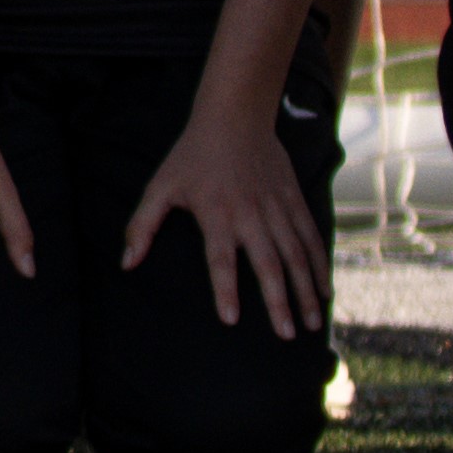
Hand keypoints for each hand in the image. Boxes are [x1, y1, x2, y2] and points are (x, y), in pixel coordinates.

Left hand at [122, 101, 331, 336]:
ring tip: (313, 323)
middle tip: (286, 335)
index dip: (225, 289)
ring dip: (306, 290)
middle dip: (279, 301)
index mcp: (216, 214)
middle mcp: (250, 215)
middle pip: (268, 264)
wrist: (234, 116)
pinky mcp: (294, 200)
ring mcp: (276, 208)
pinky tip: (326, 291)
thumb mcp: (160, 186)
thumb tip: (126, 263)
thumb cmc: (192, 156)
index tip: (231, 319)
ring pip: (296, 255)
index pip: (220, 260)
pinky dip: (320, 265)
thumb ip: (143, 226)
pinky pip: (311, 237)